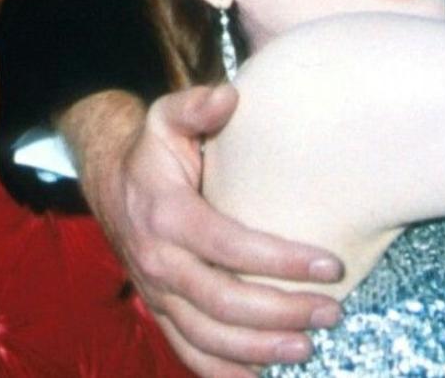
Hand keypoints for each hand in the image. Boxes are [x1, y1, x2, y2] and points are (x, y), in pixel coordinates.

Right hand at [71, 85, 343, 377]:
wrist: (112, 182)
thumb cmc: (156, 147)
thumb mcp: (169, 116)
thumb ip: (197, 105)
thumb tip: (229, 95)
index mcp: (168, 216)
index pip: (230, 245)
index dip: (280, 259)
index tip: (330, 264)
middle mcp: (160, 262)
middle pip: (223, 301)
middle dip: (281, 311)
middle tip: (332, 311)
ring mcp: (158, 293)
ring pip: (208, 335)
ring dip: (260, 347)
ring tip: (310, 345)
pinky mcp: (161, 309)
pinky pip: (188, 350)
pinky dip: (222, 370)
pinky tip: (261, 375)